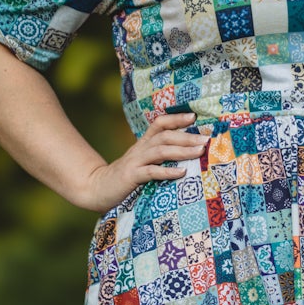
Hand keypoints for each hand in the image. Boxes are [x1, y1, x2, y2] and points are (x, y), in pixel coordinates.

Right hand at [74, 109, 211, 212]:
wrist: (97, 188)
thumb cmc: (126, 177)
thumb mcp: (142, 162)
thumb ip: (159, 156)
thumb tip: (188, 153)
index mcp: (143, 143)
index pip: (159, 124)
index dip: (175, 118)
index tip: (194, 116)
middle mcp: (140, 149)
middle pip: (165, 136)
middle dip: (187, 136)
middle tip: (206, 139)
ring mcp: (135, 162)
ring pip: (160, 151)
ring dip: (182, 150)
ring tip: (199, 151)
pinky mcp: (131, 177)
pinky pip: (151, 172)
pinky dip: (167, 171)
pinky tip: (182, 172)